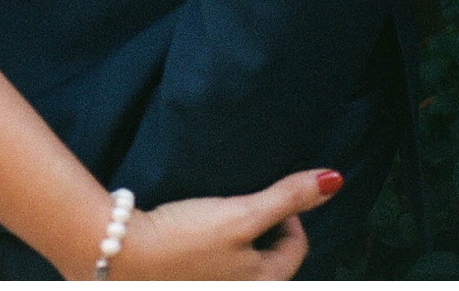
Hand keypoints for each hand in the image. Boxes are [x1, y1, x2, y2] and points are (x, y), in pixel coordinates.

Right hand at [109, 169, 341, 280]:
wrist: (124, 255)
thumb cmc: (186, 239)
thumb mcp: (241, 214)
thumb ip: (286, 198)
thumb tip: (335, 179)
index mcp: (264, 284)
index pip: (296, 248)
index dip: (289, 215)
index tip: (266, 196)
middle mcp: (241, 290)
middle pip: (270, 258)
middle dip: (264, 229)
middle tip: (243, 203)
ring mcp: (213, 286)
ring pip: (242, 261)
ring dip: (237, 238)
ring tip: (220, 215)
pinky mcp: (189, 280)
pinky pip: (216, 264)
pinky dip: (215, 246)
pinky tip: (196, 230)